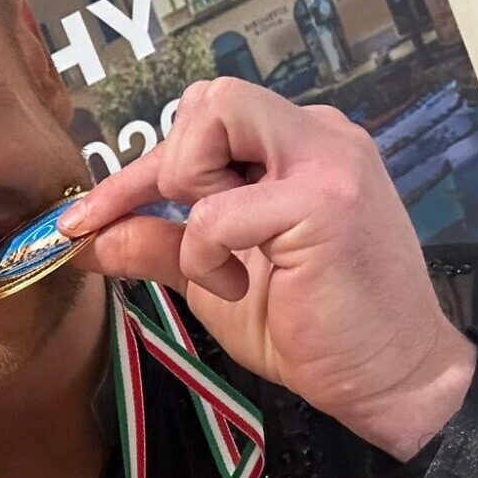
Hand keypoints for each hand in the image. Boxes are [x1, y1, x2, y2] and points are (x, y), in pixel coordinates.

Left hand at [59, 79, 474, 460]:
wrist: (390, 379)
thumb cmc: (313, 330)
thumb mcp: (214, 281)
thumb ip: (158, 247)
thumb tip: (88, 238)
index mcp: (297, 148)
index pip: (201, 123)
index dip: (135, 172)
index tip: (87, 218)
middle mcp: (317, 138)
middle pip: (208, 97)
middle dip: (166, 165)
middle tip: (179, 229)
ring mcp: (327, 162)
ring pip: (215, 114)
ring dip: (189, 191)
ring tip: (221, 255)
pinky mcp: (325, 202)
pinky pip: (218, 210)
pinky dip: (206, 255)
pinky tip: (240, 286)